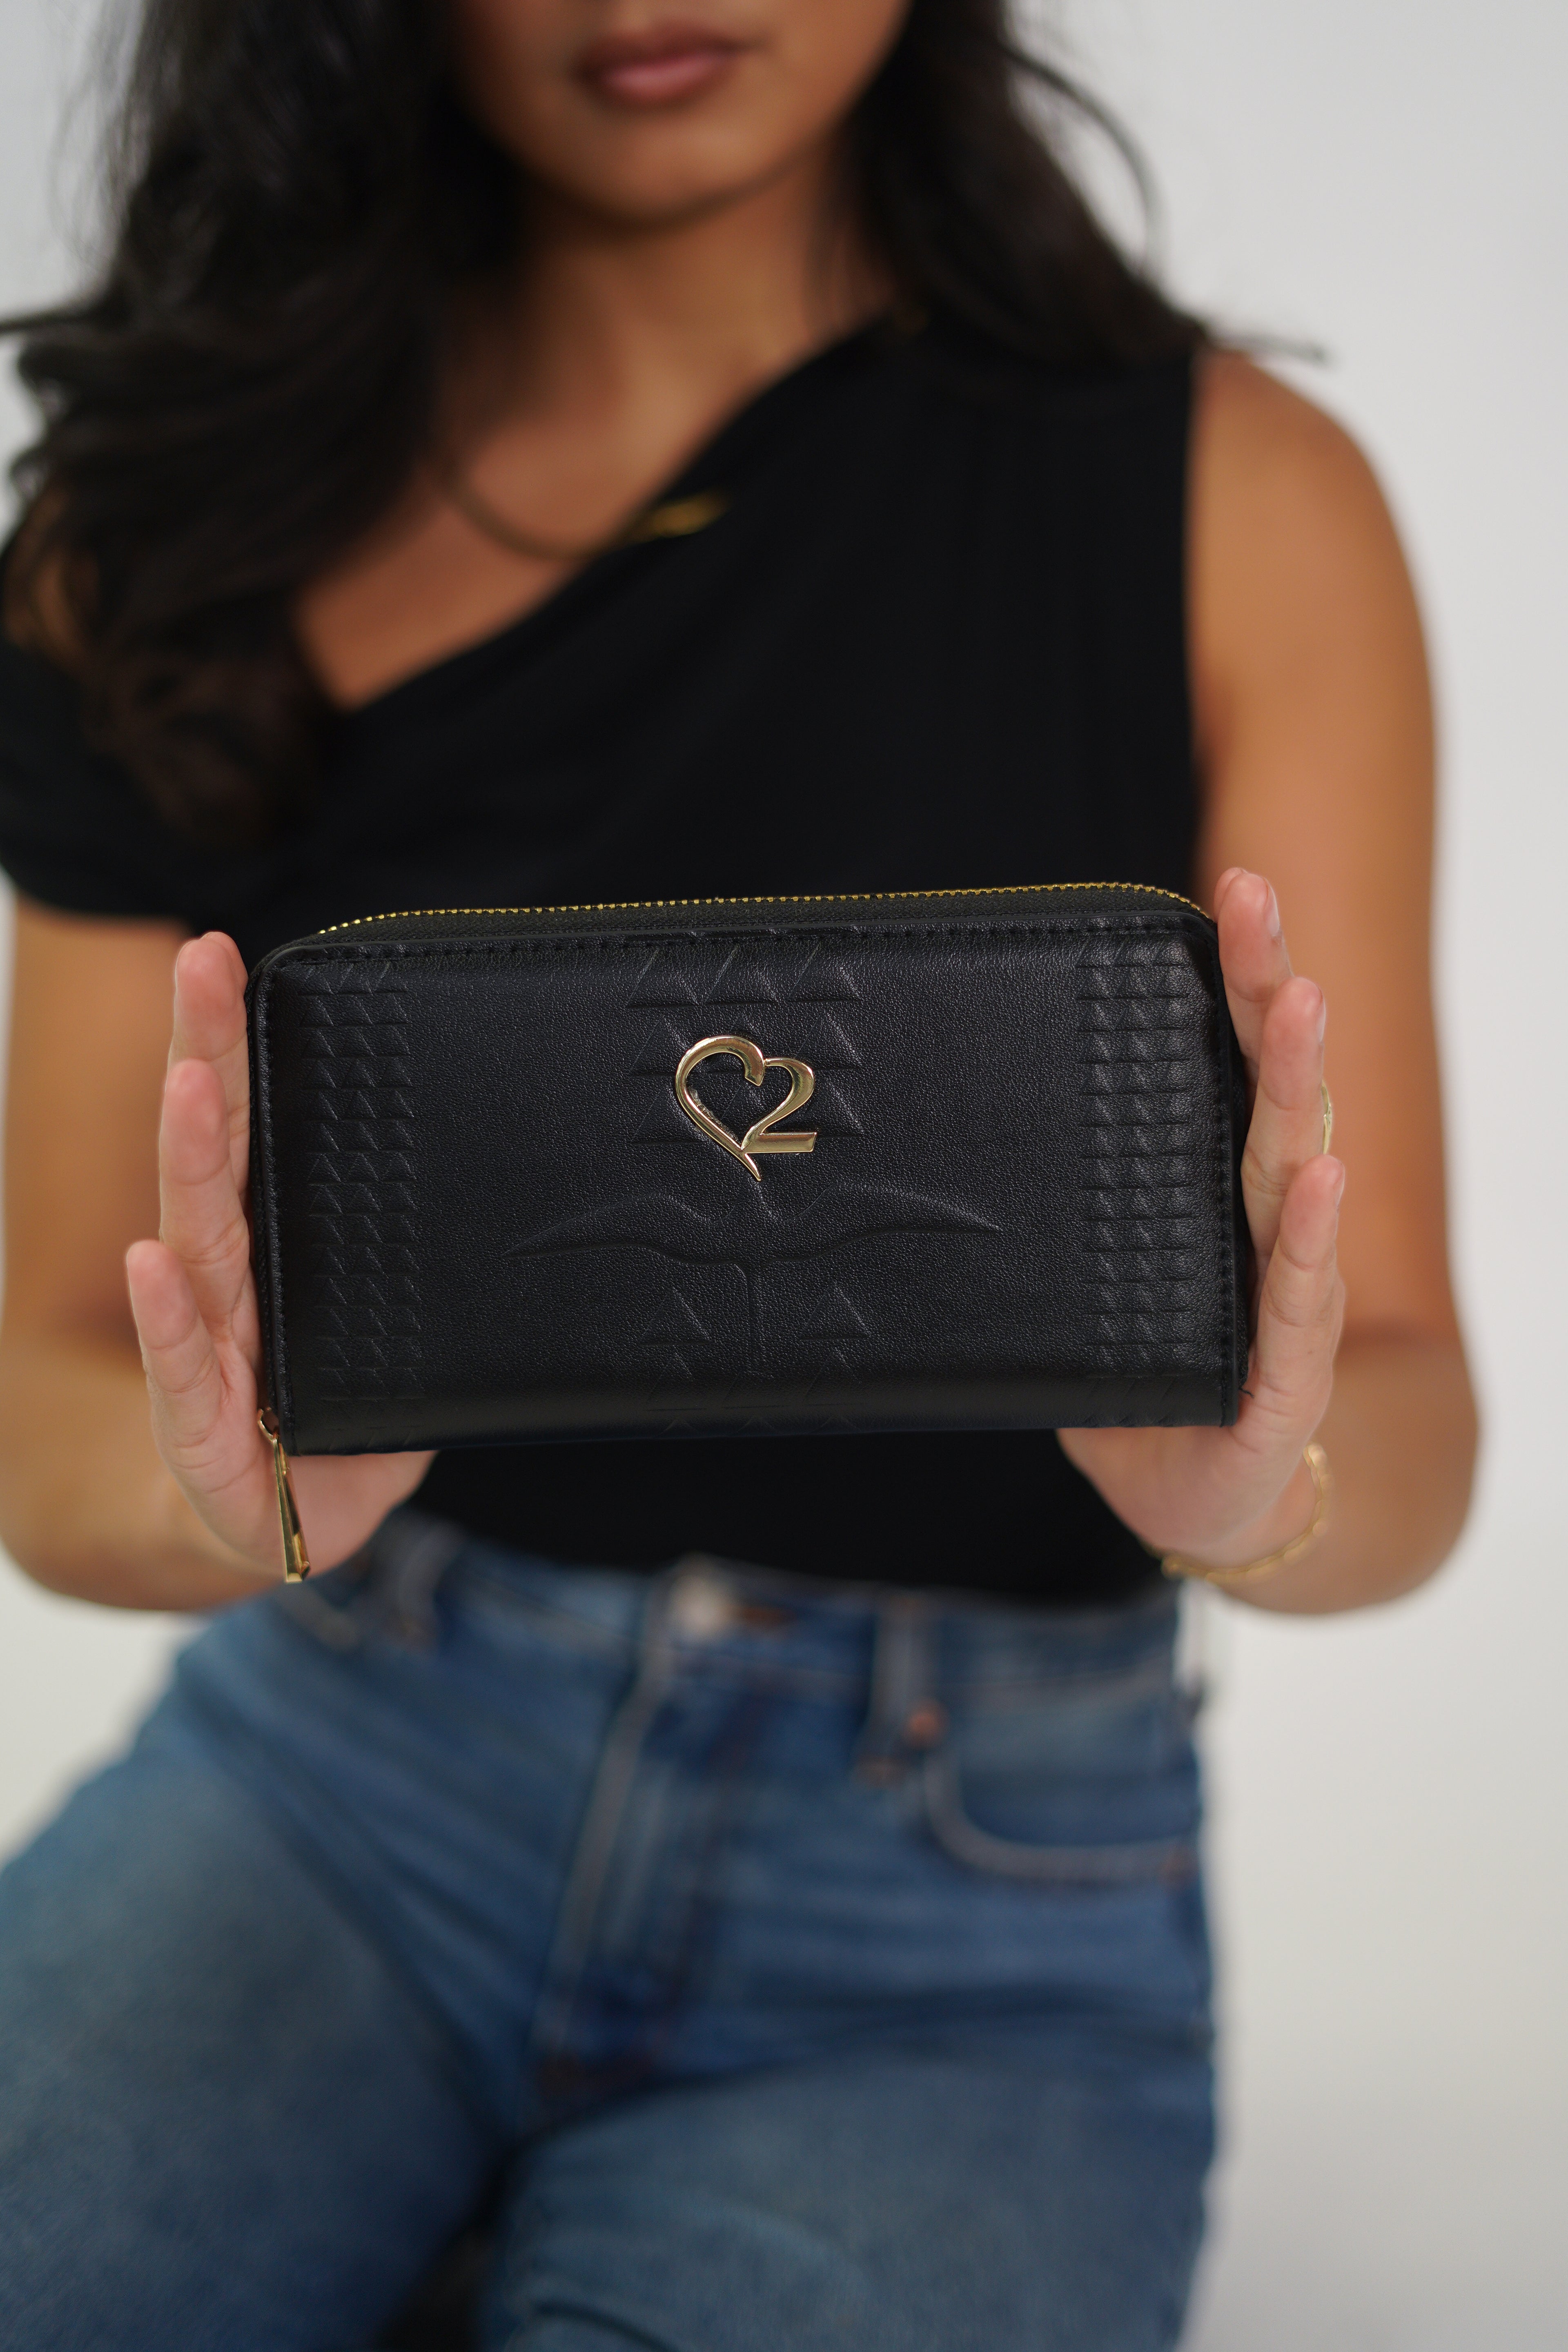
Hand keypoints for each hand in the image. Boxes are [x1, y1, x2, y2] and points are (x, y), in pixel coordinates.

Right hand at [125, 932, 433, 1579]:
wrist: (285, 1529)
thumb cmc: (342, 1418)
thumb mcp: (415, 1336)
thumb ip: (452, 1273)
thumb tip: (556, 1197)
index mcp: (274, 1247)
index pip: (254, 1129)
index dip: (237, 1043)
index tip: (230, 957)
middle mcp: (230, 1285)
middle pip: (220, 1159)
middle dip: (207, 1058)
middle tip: (203, 967)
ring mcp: (207, 1354)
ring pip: (201, 1243)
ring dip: (193, 1160)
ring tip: (189, 1084)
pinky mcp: (205, 1435)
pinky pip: (188, 1372)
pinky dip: (170, 1320)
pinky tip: (152, 1261)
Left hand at [1058, 867, 1345, 1572]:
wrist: (1195, 1501)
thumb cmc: (1137, 1387)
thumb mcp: (1063, 1295)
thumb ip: (1017, 1231)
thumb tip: (898, 1160)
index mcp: (1206, 1191)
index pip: (1220, 1066)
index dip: (1224, 981)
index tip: (1218, 891)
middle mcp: (1254, 1222)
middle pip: (1260, 1089)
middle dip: (1262, 990)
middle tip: (1255, 899)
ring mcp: (1280, 1292)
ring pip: (1289, 1170)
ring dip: (1294, 1082)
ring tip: (1297, 1002)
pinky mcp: (1284, 1374)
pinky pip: (1298, 1298)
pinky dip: (1307, 1237)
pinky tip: (1313, 1178)